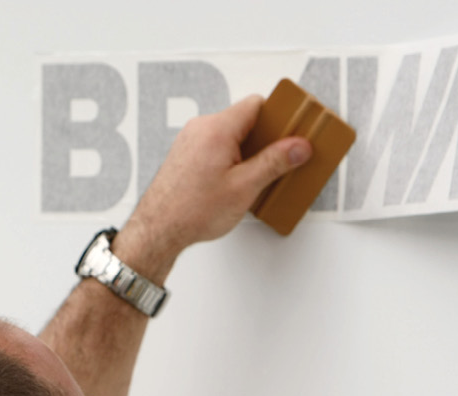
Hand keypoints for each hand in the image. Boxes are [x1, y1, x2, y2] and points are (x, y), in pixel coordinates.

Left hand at [112, 95, 312, 281]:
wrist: (159, 229)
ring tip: (256, 177)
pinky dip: (230, 158)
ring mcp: (191, 141)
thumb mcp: (244, 187)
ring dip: (247, 151)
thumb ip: (274, 163)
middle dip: (265, 139)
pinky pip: (216, 146)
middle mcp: (201, 128)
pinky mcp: (186, 155)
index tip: (292, 132)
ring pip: (230, 134)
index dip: (278, 118)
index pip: (257, 105)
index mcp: (217, 128)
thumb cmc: (191, 210)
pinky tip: (236, 182)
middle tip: (279, 159)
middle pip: (244, 120)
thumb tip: (297, 147)